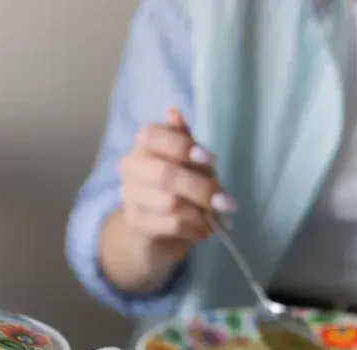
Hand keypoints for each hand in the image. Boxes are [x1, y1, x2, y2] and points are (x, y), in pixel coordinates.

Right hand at [117, 108, 233, 269]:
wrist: (153, 228)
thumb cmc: (178, 187)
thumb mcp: (189, 162)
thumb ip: (187, 143)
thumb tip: (174, 112)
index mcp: (144, 145)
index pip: (151, 135)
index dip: (180, 146)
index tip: (207, 159)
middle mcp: (131, 167)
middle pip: (165, 174)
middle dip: (201, 188)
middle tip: (226, 202)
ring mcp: (129, 196)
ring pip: (171, 202)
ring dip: (201, 212)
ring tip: (215, 218)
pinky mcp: (135, 223)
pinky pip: (171, 224)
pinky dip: (194, 228)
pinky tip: (202, 230)